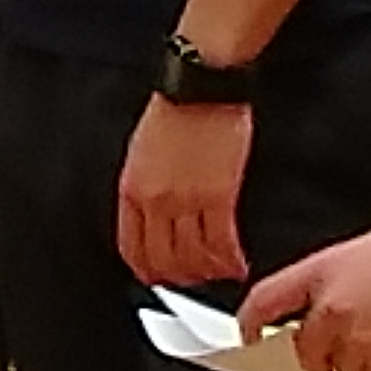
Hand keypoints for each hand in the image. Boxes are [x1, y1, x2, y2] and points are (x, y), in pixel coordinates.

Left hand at [116, 97, 252, 286]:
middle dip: (179, 278)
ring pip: (194, 257)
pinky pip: (222, 243)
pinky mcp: (218, 196)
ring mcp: (186, 201)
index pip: (132, 246)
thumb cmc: (173, 109)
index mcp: (132, 189)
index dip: (145, 268)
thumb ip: (144, 183)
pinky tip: (238, 265)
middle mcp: (155, 201)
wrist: (198, 87)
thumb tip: (151, 211)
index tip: (156, 277)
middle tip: (194, 283)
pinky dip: (230, 260)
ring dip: (208, 272)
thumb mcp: (142, 150)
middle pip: (163, 259)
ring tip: (220, 275)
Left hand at [237, 222, 370, 370]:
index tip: (248, 333)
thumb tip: (330, 303)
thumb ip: (337, 280)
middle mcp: (332, 309)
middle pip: (305, 349)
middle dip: (318, 351)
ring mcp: (358, 342)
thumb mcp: (366, 252)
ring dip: (356, 363)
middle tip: (342, 344)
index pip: (266, 301)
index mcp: (323, 272)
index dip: (250, 321)